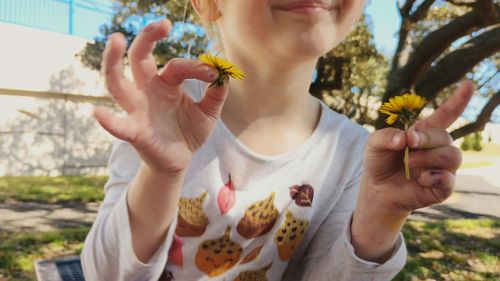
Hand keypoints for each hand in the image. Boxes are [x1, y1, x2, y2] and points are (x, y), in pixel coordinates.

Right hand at [94, 20, 226, 175]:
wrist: (180, 161)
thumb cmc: (190, 132)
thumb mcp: (209, 112)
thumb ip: (217, 93)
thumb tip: (223, 72)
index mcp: (165, 83)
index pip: (175, 66)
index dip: (195, 67)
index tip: (213, 72)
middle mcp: (147, 91)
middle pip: (137, 58)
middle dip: (146, 38)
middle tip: (162, 24)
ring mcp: (137, 110)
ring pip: (117, 83)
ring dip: (113, 62)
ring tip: (116, 40)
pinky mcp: (135, 132)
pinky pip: (119, 125)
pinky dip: (108, 120)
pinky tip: (99, 112)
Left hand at [350, 81, 473, 262]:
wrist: (376, 188)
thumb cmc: (379, 161)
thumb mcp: (373, 144)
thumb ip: (385, 136)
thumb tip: (403, 138)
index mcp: (424, 133)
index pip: (446, 115)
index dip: (457, 101)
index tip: (468, 84)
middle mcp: (437, 148)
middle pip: (446, 137)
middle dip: (426, 138)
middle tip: (408, 143)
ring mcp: (442, 168)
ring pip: (451, 156)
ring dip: (429, 157)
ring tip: (409, 163)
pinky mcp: (442, 188)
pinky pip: (450, 181)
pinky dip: (435, 177)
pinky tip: (421, 179)